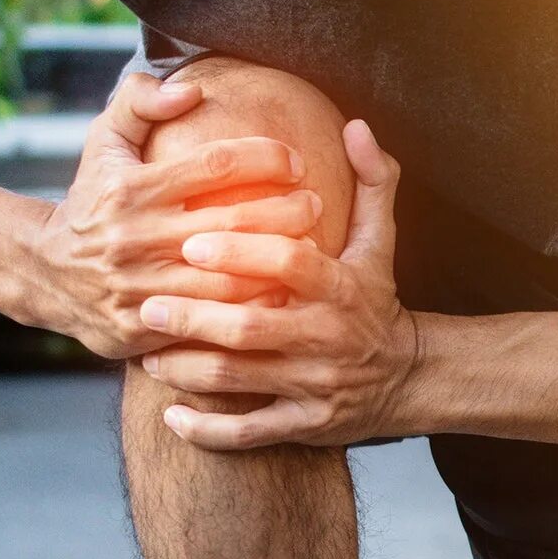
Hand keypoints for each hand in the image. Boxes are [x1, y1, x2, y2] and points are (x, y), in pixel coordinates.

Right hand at [18, 73, 321, 358]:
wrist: (43, 271)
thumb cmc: (91, 198)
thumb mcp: (103, 141)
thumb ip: (140, 102)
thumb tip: (191, 92)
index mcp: (131, 188)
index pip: (216, 164)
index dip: (265, 157)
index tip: (294, 160)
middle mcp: (136, 238)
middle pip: (234, 223)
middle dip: (288, 211)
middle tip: (315, 203)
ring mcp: (140, 287)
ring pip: (231, 280)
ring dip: (279, 263)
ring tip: (310, 247)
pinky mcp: (143, 329)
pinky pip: (212, 323)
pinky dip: (252, 308)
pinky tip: (282, 293)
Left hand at [136, 118, 419, 448]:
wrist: (410, 377)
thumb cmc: (379, 299)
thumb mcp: (382, 241)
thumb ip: (372, 181)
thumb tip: (356, 125)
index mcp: (342, 288)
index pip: (289, 263)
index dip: (241, 251)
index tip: (192, 242)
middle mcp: (328, 338)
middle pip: (250, 327)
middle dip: (192, 318)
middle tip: (146, 305)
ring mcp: (316, 386)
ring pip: (240, 380)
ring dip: (187, 370)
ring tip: (148, 354)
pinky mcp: (307, 426)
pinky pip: (250, 433)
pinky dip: (208, 430)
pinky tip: (171, 415)